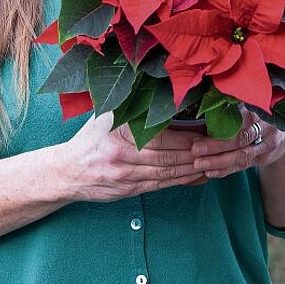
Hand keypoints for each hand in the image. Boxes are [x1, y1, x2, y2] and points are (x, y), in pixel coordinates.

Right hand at [63, 111, 206, 201]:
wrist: (66, 171)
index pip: (161, 134)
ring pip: (168, 172)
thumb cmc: (90, 138)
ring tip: (213, 160)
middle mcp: (123, 154)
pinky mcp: (130, 190)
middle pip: (168, 155)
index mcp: (119, 131)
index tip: (206, 129)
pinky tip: (198, 176)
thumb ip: (131, 105)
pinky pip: (162, 185)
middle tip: (218, 146)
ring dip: (193, 168)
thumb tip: (164, 93)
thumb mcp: (106, 115)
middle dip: (196, 152)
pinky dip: (183, 181)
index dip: (186, 134)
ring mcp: (126, 174)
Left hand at [190, 107, 284, 177]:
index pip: (237, 121)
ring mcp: (265, 146)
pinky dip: (225, 170)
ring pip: (241, 156)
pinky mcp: (263, 159)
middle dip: (216, 146)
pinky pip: (242, 166)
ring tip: (199, 165)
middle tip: (196, 150)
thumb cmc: (257, 118)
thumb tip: (200, 116)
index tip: (199, 135)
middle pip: (239, 139)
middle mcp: (263, 128)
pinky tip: (210, 173)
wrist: (283, 136)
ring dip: (218, 162)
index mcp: (256, 111)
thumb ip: (229, 111)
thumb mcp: (247, 108)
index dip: (218, 128)